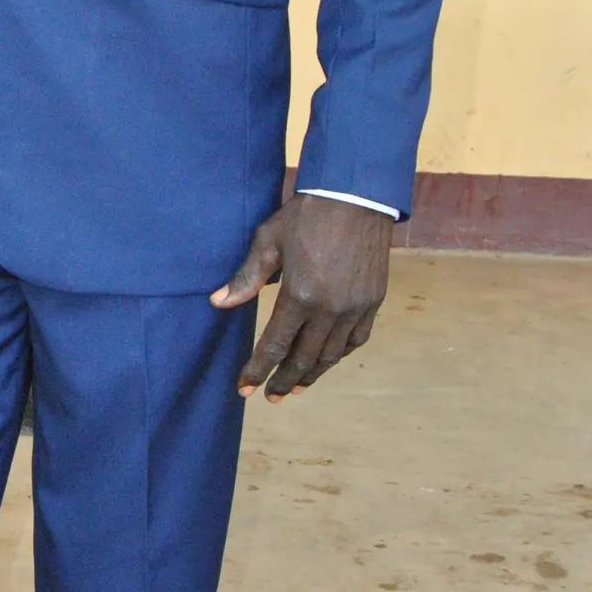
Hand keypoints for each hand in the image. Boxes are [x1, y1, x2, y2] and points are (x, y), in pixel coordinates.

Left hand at [210, 193, 391, 398]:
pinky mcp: (373, 301)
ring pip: (331, 356)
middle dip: (282, 381)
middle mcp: (330, 309)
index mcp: (300, 296)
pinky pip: (356, 340)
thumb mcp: (268, 241)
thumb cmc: (306, 214)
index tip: (244, 389)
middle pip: (304, 360)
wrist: (356, 195)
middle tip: (269, 396)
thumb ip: (245, 278)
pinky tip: (325, 360)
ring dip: (311, 375)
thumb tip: (217, 303)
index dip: (257, 371)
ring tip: (294, 386)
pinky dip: (338, 355)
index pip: (274, 347)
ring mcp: (356, 308)